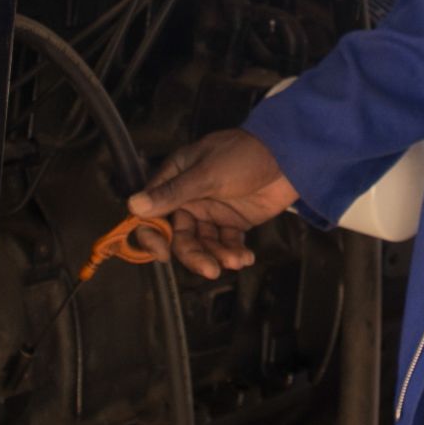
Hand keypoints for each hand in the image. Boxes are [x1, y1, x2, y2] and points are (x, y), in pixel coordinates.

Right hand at [127, 129, 299, 278]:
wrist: (290, 156)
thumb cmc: (244, 155)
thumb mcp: (207, 174)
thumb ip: (172, 193)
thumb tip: (133, 206)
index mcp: (176, 179)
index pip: (152, 212)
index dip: (152, 235)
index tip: (162, 254)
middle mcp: (190, 197)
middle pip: (180, 235)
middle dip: (194, 254)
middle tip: (211, 269)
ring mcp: (212, 210)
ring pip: (204, 243)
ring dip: (217, 256)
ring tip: (236, 260)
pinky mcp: (233, 221)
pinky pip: (226, 243)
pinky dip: (233, 253)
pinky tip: (245, 257)